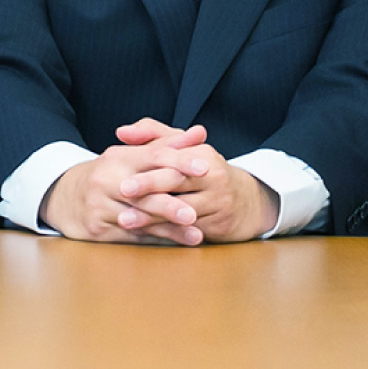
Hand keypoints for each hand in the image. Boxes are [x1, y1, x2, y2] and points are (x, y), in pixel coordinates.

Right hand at [42, 120, 218, 245]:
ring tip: (195, 235)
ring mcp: (99, 206)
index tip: (205, 168)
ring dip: (169, 229)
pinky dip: (156, 240)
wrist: (67, 197)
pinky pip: (131, 236)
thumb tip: (201, 132)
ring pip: (139, 219)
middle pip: (143, 193)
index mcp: (118, 157)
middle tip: (195, 213)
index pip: (153, 157)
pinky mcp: (96, 229)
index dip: (180, 162)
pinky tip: (177, 243)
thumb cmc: (111, 174)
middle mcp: (106, 180)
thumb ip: (169, 144)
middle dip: (170, 205)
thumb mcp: (135, 155)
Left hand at [112, 119, 279, 243]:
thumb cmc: (204, 174)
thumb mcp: (185, 149)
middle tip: (121, 193)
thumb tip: (121, 132)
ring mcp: (219, 201)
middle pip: (176, 181)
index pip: (172, 159)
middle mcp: (213, 176)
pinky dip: (166, 232)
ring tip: (125, 220)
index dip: (147, 170)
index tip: (121, 179)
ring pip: (180, 209)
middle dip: (148, 188)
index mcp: (202, 154)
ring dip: (151, 216)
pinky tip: (145, 236)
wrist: (247, 202)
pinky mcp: (221, 224)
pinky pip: (189, 229)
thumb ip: (152, 135)